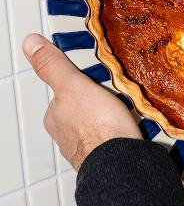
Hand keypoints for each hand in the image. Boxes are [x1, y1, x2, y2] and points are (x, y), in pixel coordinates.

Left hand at [22, 34, 141, 169]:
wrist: (122, 161)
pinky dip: (120, 130)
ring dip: (110, 116)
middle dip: (97, 101)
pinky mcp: (108, 153)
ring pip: (98, 123)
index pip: (64, 92)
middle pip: (82, 108)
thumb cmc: (98, 129)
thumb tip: (31, 44)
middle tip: (113, 92)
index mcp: (56, 117)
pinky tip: (129, 124)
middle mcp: (67, 134)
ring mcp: (88, 145)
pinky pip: (112, 136)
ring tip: (125, 107)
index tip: (94, 77)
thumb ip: (53, 66)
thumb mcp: (74, 86)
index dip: (80, 82)